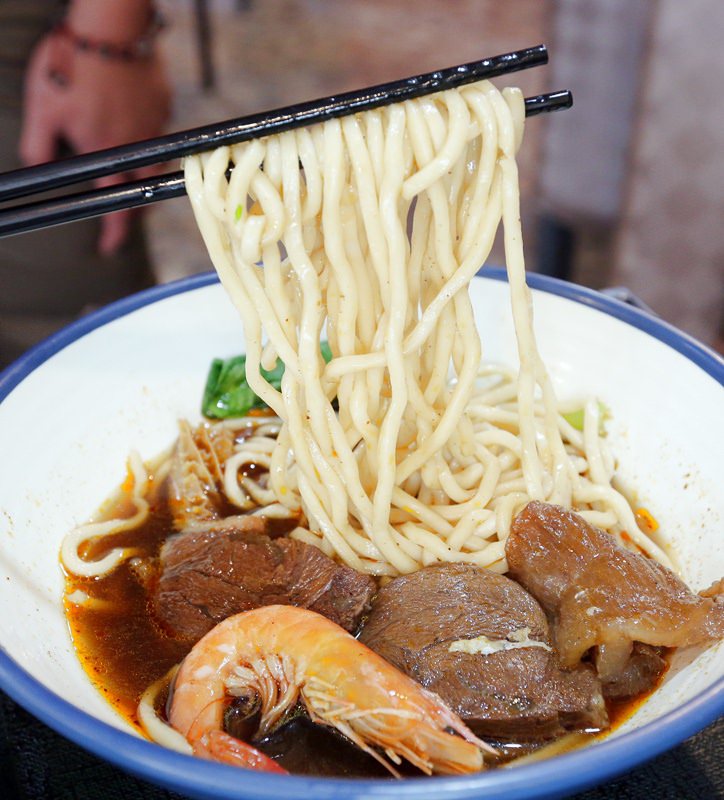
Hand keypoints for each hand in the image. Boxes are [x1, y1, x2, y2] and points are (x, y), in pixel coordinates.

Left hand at [19, 30, 170, 254]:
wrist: (110, 29)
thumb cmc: (72, 67)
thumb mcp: (42, 108)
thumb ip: (39, 146)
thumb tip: (33, 172)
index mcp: (106, 154)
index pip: (114, 206)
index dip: (113, 231)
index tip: (109, 246)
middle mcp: (137, 148)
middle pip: (143, 191)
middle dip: (134, 207)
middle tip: (124, 212)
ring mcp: (156, 126)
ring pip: (156, 164)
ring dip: (144, 175)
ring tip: (131, 172)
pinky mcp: (164, 104)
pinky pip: (159, 132)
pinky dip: (149, 139)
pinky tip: (136, 125)